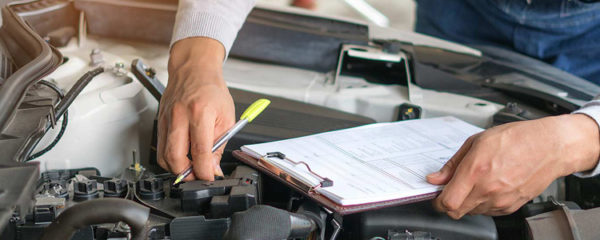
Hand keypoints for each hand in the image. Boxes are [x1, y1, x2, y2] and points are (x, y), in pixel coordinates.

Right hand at [158, 37, 235, 180]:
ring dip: (176, 168)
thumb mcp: (226, 116)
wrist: (193, 69)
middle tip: (197, 176)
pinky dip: (170, 157)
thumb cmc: (211, 89)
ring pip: (163, 155)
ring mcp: (166, 119)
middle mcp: (179, 116)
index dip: (204, 170)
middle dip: (186, 174)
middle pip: (175, 157)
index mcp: (200, 112)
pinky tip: (181, 156)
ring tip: (190, 168)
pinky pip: (161, 147)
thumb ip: (220, 145)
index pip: (199, 150)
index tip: (209, 177)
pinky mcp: (159, 121)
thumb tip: (214, 168)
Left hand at [427, 114, 599, 218]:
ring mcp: (501, 201)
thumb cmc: (516, 139)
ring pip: (472, 212)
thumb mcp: (476, 142)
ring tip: (476, 183)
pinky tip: (489, 186)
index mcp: (475, 171)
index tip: (437, 195)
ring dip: (467, 202)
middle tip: (452, 190)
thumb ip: (452, 164)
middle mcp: (488, 189)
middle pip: (457, 212)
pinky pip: (489, 212)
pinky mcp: (511, 206)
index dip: (437, 201)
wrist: (549, 146)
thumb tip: (436, 178)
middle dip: (449, 203)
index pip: (447, 202)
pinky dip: (483, 203)